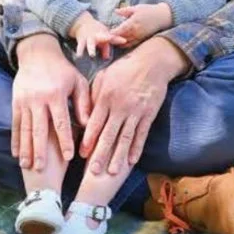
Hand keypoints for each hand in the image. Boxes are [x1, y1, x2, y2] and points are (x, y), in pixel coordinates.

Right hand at [11, 34, 90, 171]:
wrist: (37, 54)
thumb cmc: (63, 70)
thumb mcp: (77, 82)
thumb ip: (83, 103)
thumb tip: (89, 124)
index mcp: (56, 95)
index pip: (62, 122)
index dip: (65, 140)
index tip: (70, 157)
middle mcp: (39, 99)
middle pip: (39, 130)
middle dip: (40, 151)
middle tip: (40, 169)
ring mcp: (24, 101)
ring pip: (25, 129)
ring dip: (25, 149)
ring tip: (26, 165)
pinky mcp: (15, 102)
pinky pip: (15, 124)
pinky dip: (15, 140)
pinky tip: (15, 154)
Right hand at [70, 12, 125, 58]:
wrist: (82, 24)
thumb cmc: (96, 33)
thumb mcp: (102, 38)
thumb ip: (106, 48)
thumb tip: (106, 58)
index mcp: (105, 35)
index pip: (113, 37)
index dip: (118, 39)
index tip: (124, 41)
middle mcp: (98, 36)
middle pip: (103, 38)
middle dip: (106, 40)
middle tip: (110, 41)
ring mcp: (89, 38)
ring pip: (91, 44)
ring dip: (92, 49)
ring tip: (92, 55)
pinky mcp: (81, 41)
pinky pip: (80, 46)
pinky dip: (79, 51)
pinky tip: (78, 57)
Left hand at [80, 36, 186, 175]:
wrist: (152, 62)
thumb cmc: (124, 68)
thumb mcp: (104, 76)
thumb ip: (94, 95)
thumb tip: (84, 114)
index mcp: (106, 96)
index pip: (95, 122)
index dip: (88, 140)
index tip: (81, 155)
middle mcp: (120, 106)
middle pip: (109, 134)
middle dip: (101, 154)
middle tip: (94, 172)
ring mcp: (136, 111)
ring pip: (125, 137)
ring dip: (119, 156)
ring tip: (113, 172)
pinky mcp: (149, 113)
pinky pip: (142, 133)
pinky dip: (137, 147)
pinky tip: (132, 160)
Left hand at [109, 2, 171, 48]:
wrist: (163, 17)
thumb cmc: (149, 10)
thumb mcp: (137, 8)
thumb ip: (125, 10)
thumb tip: (115, 11)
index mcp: (132, 23)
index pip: (118, 31)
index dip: (110, 33)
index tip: (103, 33)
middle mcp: (135, 32)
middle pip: (120, 39)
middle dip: (112, 39)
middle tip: (103, 39)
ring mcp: (138, 37)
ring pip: (125, 43)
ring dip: (118, 43)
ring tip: (111, 41)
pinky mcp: (142, 40)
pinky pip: (131, 44)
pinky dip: (124, 44)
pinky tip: (120, 42)